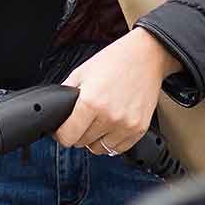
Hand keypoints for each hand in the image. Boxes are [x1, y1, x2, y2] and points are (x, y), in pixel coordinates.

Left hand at [53, 27, 182, 154]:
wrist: (146, 55)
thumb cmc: (115, 60)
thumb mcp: (82, 72)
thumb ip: (67, 94)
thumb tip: (57, 112)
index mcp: (91, 102)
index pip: (67, 136)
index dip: (61, 133)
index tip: (62, 129)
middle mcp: (109, 116)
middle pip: (82, 143)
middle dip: (78, 133)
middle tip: (83, 119)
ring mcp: (126, 125)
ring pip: (100, 149)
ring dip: (95, 139)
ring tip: (99, 121)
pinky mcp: (139, 129)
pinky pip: (119, 148)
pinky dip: (112, 141)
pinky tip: (112, 126)